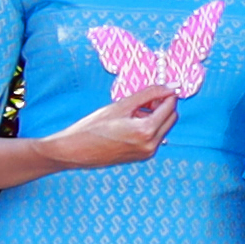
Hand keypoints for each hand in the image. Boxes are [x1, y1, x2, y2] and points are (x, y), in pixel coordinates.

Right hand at [48, 87, 179, 172]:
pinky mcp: (142, 157)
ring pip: (162, 128)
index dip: (167, 94)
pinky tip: (128, 123)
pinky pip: (154, 137)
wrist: (73, 151)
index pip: (170, 107)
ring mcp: (147, 153)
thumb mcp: (121, 105)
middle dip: (162, 106)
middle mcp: (151, 145)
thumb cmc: (92, 127)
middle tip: (144, 99)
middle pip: (170, 118)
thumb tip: (169, 86)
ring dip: (154, 116)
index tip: (162, 87)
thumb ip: (148, 94)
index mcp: (146, 131)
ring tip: (130, 113)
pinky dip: (147, 127)